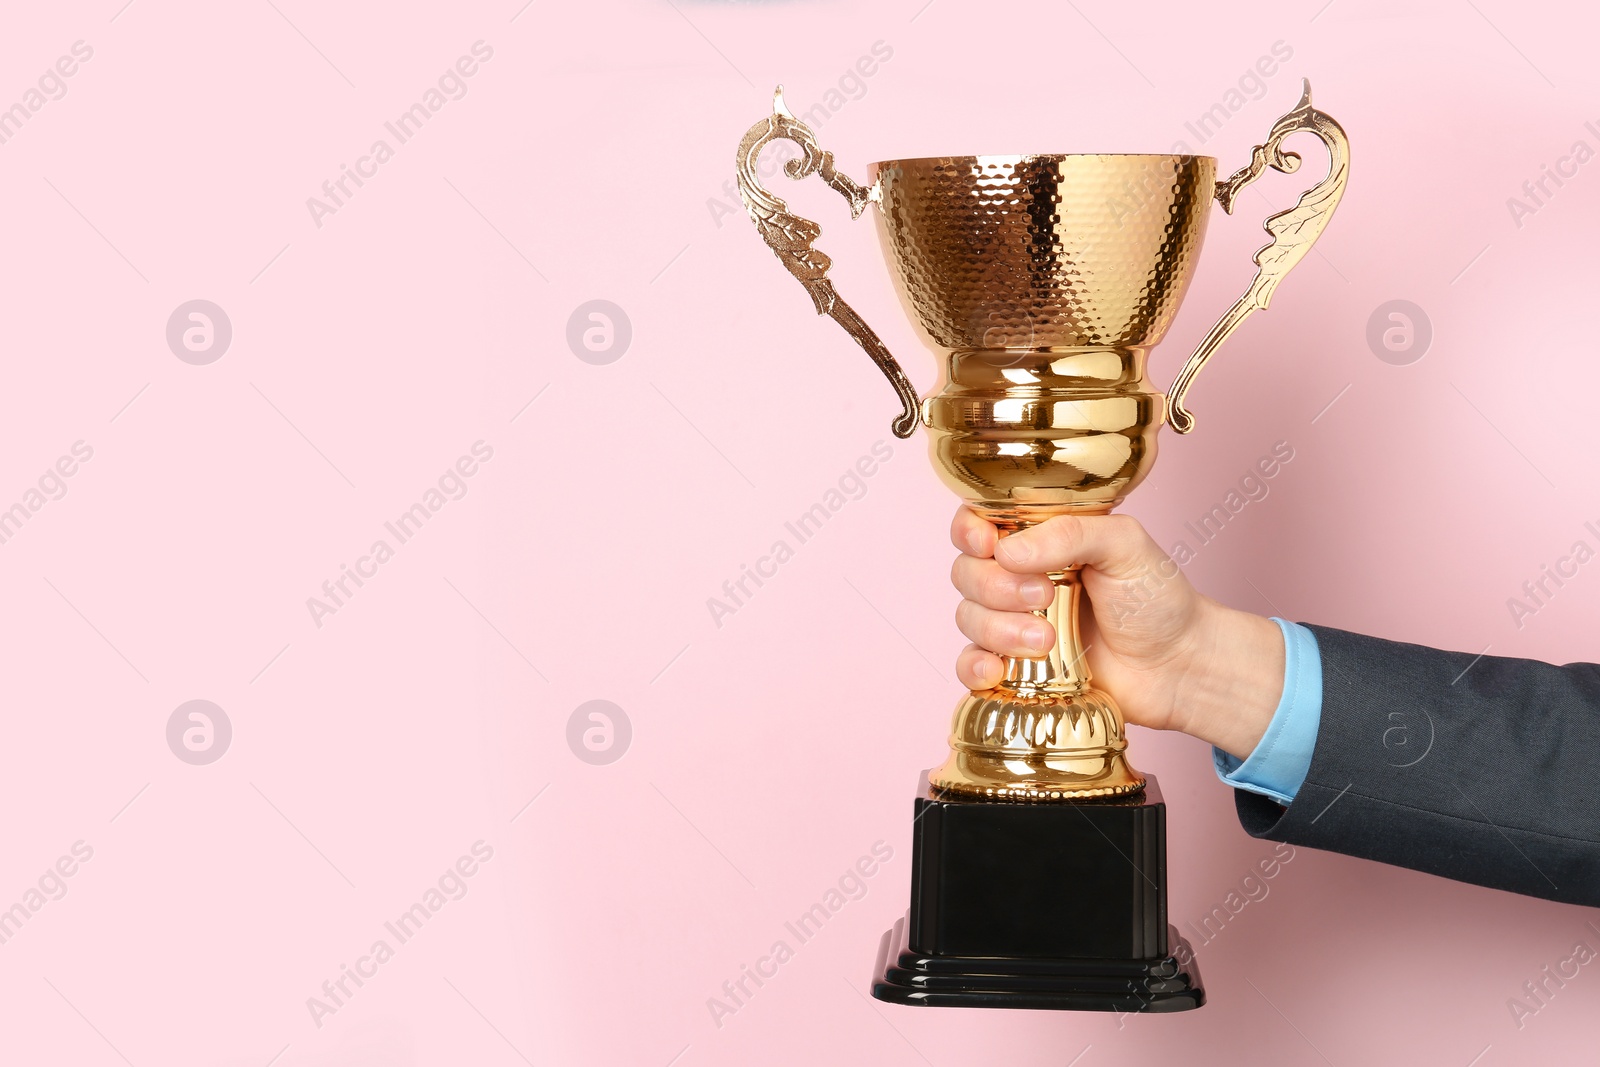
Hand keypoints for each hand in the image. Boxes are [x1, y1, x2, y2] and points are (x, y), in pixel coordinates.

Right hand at [949, 507, 1284, 761]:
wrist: (1178, 666)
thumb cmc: (1156, 598)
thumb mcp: (1125, 544)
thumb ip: (1070, 532)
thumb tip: (1007, 551)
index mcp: (1038, 538)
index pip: (978, 522)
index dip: (969, 532)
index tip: (988, 544)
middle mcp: (1017, 577)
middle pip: (965, 571)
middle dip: (995, 585)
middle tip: (1044, 595)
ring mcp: (1012, 623)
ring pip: (967, 617)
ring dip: (998, 628)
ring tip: (1046, 640)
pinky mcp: (1014, 668)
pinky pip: (969, 665)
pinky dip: (974, 666)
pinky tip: (997, 670)